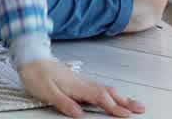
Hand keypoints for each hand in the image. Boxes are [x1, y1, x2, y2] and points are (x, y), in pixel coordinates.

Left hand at [18, 60, 144, 117]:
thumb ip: (63, 102)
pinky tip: (114, 96)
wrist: (30, 57)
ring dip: (121, 97)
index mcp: (77, 86)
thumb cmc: (36, 74)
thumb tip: (79, 114)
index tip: (127, 114)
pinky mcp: (79, 81)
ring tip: (134, 104)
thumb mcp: (46, 91)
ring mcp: (82, 81)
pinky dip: (111, 93)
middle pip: (108, 92)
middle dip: (125, 101)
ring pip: (105, 90)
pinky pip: (99, 88)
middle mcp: (82, 82)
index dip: (114, 107)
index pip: (100, 97)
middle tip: (141, 108)